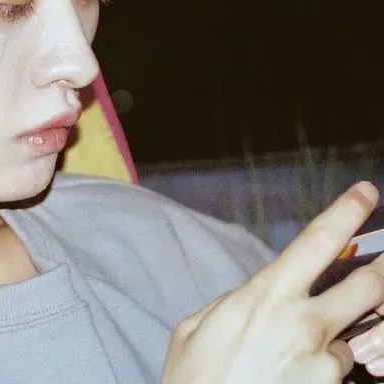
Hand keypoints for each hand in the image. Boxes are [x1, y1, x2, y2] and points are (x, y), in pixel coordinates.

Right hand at [161, 182, 383, 383]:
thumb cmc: (193, 380)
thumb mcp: (195, 327)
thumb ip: (234, 303)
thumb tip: (259, 296)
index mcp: (265, 296)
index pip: (317, 242)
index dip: (346, 212)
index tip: (367, 192)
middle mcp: (304, 325)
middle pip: (369, 286)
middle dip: (383, 271)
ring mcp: (324, 366)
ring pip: (357, 342)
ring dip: (342, 344)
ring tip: (296, 359)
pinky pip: (343, 378)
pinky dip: (327, 375)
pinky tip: (291, 378)